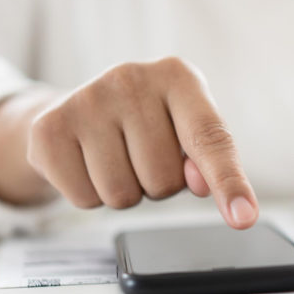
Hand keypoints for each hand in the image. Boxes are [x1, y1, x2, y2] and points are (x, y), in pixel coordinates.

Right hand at [0, 57, 258, 228]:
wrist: (79, 110)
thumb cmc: (150, 124)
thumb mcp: (187, 131)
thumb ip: (208, 158)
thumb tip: (201, 183)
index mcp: (178, 76)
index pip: (211, 139)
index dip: (229, 182)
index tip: (244, 218)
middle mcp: (131, 78)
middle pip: (164, 179)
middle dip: (158, 184)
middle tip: (142, 155)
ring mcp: (86, 99)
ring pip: (123, 195)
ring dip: (126, 192)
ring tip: (117, 158)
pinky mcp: (49, 128)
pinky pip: (85, 199)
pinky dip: (90, 195)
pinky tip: (87, 163)